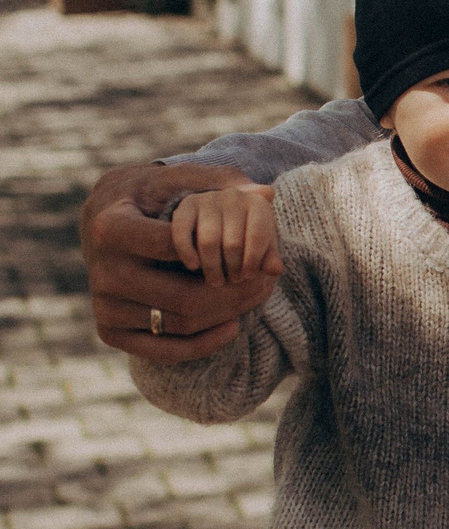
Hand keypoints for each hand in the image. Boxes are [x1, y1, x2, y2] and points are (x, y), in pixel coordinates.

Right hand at [82, 161, 282, 360]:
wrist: (105, 219)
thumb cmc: (153, 195)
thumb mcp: (180, 178)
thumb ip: (222, 182)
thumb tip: (266, 194)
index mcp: (111, 227)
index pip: (176, 248)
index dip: (220, 251)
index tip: (249, 249)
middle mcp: (101, 270)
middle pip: (183, 297)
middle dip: (234, 292)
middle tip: (266, 282)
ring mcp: (103, 304)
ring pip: (179, 324)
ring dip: (227, 314)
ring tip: (255, 296)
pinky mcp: (109, 331)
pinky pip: (163, 351)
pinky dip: (203, 344)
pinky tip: (232, 326)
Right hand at [170, 184, 277, 287]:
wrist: (221, 214)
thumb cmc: (247, 234)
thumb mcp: (263, 244)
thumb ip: (270, 257)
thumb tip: (275, 270)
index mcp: (258, 204)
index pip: (258, 237)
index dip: (253, 262)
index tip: (249, 276)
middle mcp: (234, 196)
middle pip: (233, 243)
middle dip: (233, 268)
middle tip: (233, 281)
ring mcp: (209, 199)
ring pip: (209, 241)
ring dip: (212, 267)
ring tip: (216, 281)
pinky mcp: (186, 205)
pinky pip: (182, 231)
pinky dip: (186, 251)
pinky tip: (193, 266)